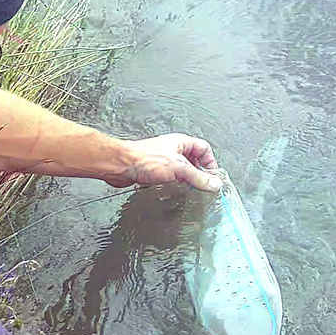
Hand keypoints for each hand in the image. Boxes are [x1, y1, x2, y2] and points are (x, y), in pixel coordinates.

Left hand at [106, 134, 220, 191]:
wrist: (121, 165)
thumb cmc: (145, 159)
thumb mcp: (179, 168)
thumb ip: (198, 177)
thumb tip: (214, 183)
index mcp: (181, 142)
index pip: (204, 149)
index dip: (210, 162)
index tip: (212, 178)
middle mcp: (173, 149)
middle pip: (194, 160)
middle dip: (199, 173)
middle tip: (203, 186)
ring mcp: (163, 160)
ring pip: (182, 170)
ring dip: (187, 180)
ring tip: (189, 190)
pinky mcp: (155, 171)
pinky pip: (171, 177)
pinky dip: (175, 184)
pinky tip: (175, 191)